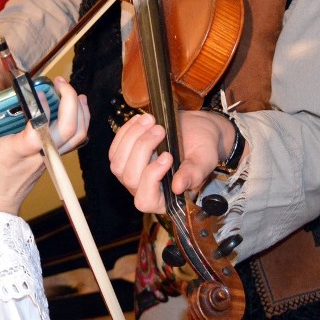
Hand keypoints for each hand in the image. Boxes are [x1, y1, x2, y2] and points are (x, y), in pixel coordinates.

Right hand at [0, 76, 88, 215]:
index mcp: (19, 151)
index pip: (39, 131)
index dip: (43, 109)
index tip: (38, 91)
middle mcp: (40, 154)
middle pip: (70, 130)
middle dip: (69, 101)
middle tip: (57, 82)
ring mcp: (50, 157)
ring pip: (78, 134)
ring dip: (79, 110)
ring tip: (68, 90)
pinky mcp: (53, 157)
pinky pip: (75, 139)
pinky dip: (79, 120)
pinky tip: (72, 106)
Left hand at [108, 109, 239, 213]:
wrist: (196, 131)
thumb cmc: (203, 149)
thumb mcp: (205, 161)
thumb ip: (193, 175)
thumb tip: (178, 187)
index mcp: (165, 199)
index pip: (146, 200)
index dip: (151, 178)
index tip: (168, 155)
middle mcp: (143, 190)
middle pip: (129, 177)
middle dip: (142, 149)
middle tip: (161, 129)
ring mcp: (131, 174)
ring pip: (118, 162)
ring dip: (132, 138)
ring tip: (151, 120)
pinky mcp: (124, 157)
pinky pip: (115, 147)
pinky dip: (126, 131)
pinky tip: (140, 119)